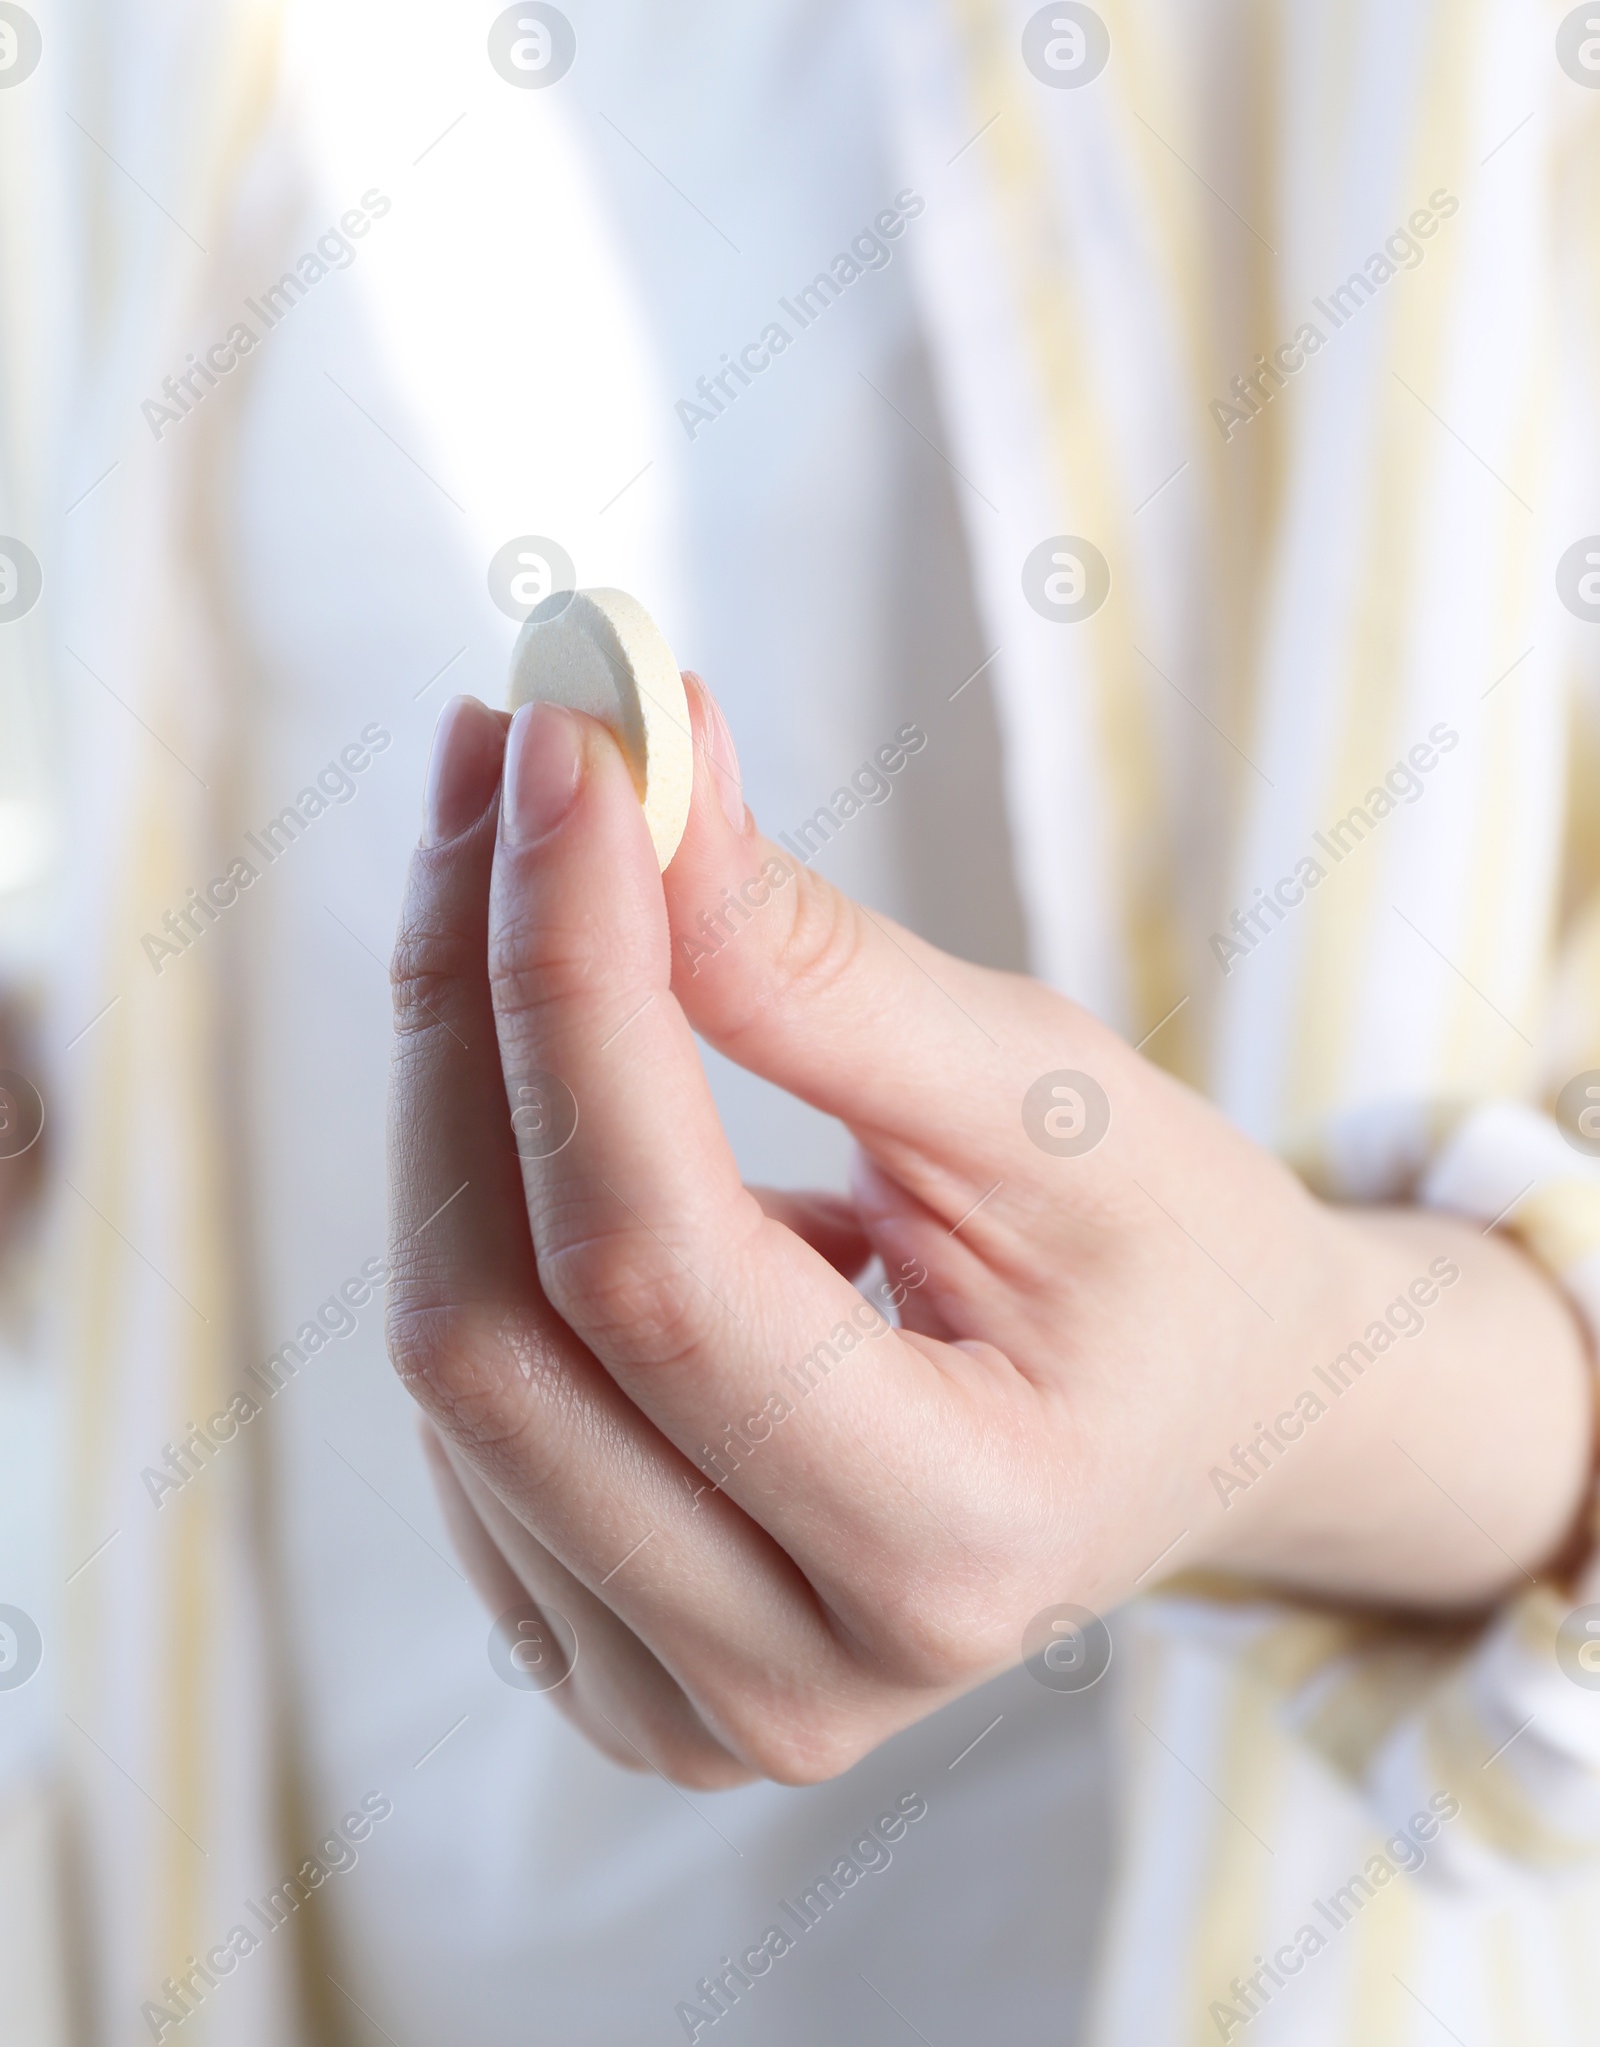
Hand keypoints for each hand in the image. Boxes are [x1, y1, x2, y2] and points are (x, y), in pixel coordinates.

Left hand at [387, 686, 1591, 1785]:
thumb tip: (634, 793)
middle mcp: (789, 1677)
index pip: (653, 1264)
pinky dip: (475, 1183)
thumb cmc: (1172, 1255)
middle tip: (507, 766)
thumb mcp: (1049, 1099)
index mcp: (951, 1544)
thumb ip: (822, 973)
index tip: (559, 754)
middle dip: (471, 1008)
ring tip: (531, 864)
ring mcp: (673, 1692)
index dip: (572, 985)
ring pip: (451, 1357)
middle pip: (498, 1326)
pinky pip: (466, 1396)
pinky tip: (545, 1047)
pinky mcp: (598, 1642)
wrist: (1214, 1422)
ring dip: (452, 1071)